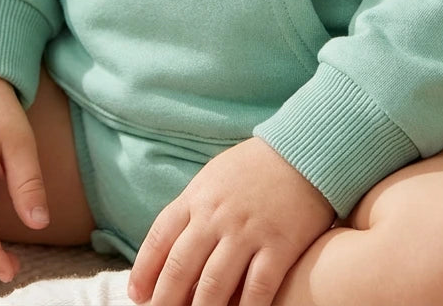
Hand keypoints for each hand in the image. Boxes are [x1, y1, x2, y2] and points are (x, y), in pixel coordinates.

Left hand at [127, 136, 334, 305]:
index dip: (144, 271)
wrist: (305, 150)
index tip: (138, 295)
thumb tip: (169, 249)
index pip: (159, 238)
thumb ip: (191, 210)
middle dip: (165, 300)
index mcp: (197, 197)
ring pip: (214, 284)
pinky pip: (257, 288)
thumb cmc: (255, 168)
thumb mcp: (214, 177)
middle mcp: (217, 215)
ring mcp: (248, 231)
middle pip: (181, 267)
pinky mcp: (280, 245)